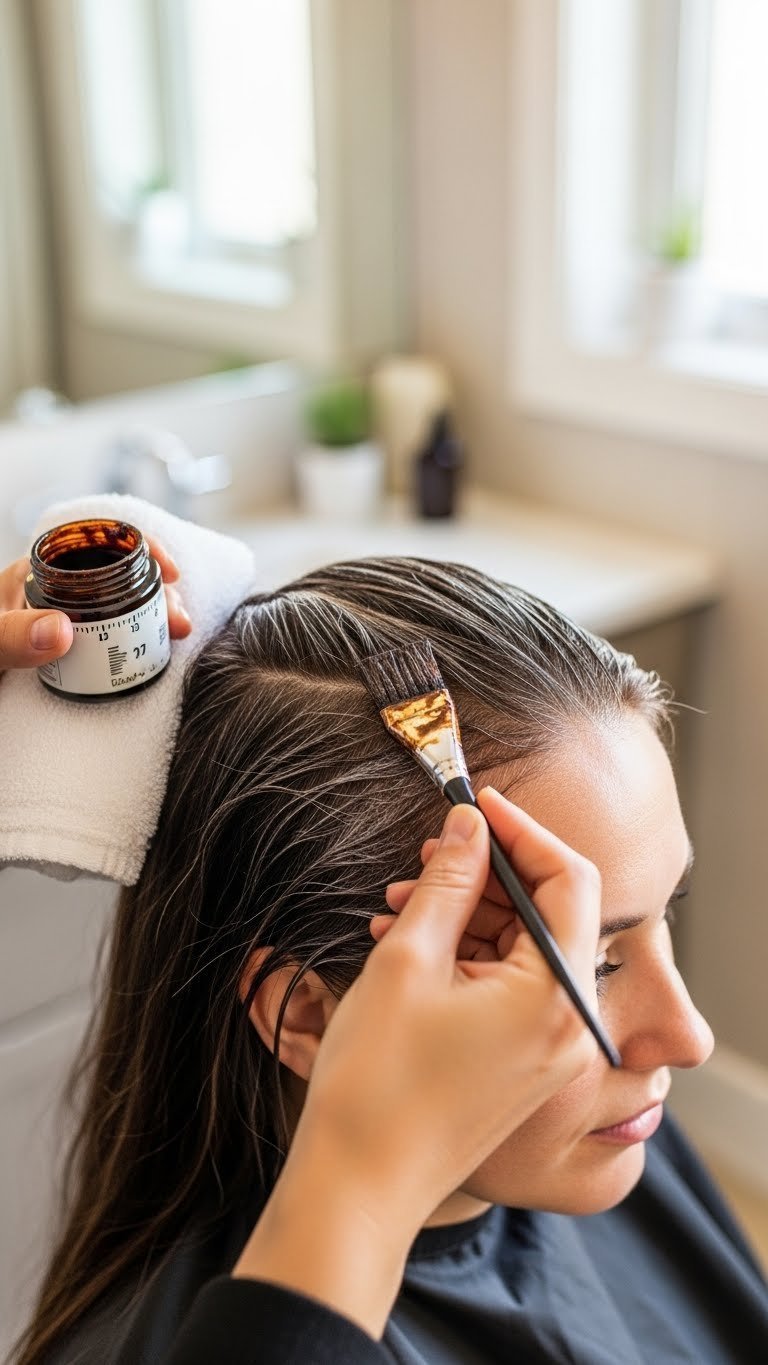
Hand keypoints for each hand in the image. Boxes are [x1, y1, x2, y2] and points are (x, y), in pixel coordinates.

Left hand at [0, 535, 190, 674]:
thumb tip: (62, 630)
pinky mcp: (66, 653)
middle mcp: (54, 592)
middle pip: (121, 576)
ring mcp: (62, 622)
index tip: (169, 570)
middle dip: (158, 592)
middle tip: (179, 623)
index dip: (141, 547)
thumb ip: (12, 636)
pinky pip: (113, 638)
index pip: (97, 542)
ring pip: (122, 606)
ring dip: (155, 617)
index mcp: (34, 573)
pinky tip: (154, 652)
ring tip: (176, 638)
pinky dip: (140, 640)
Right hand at [234, 788, 601, 1337]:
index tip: (475, 804)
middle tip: (428, 853)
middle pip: (551, 914)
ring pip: (527, 950)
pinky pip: (515, 989)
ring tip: (400, 902)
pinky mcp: (528, 1067)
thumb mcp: (407, 961)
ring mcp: (553, 1051)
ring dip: (471, 915)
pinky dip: (471, 957)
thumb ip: (449, 882)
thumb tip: (471, 825)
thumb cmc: (377, 1082)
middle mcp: (572, 1026)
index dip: (522, 830)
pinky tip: (411, 943)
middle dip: (489, 873)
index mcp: (556, 996)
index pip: (568, 879)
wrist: (360, 1187)